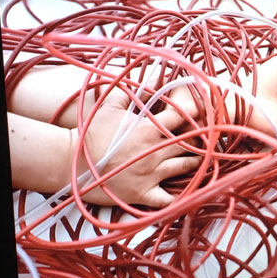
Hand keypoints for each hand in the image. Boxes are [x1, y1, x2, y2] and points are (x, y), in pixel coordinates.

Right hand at [74, 94, 201, 207]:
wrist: (72, 161)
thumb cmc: (91, 132)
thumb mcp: (110, 105)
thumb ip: (132, 91)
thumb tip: (148, 78)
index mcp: (149, 129)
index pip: (184, 118)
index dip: (196, 116)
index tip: (201, 116)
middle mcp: (155, 152)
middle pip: (190, 145)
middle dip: (199, 141)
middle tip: (204, 140)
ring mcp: (150, 175)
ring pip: (185, 168)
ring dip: (193, 164)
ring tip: (197, 160)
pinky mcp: (143, 194)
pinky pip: (167, 199)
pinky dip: (177, 196)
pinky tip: (181, 191)